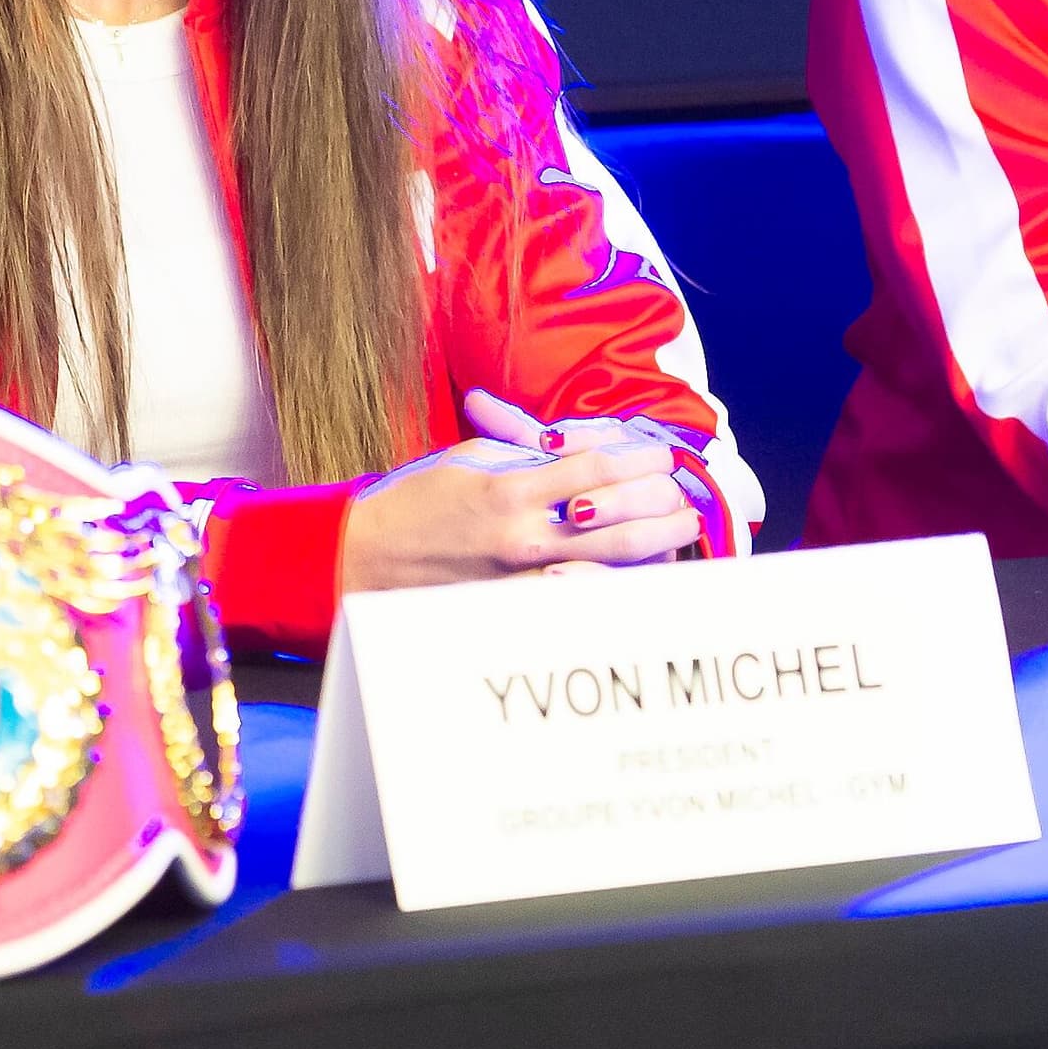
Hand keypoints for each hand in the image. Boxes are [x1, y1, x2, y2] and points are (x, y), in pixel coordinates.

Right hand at [337, 391, 700, 594]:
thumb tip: (580, 445)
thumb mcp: (470, 457)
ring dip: (656, 542)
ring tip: (680, 528)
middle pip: (617, 515)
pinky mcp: (516, 604)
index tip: (661, 453)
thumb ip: (527, 451)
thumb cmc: (416, 500)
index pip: (595, 467)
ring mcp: (522, 576)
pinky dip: (617, 580)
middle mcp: (522, 534)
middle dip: (661, 502)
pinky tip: (642, 570)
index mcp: (510, 488)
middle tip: (682, 493)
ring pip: (611, 560)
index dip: (638, 458)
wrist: (365, 555)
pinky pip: (581, 594)